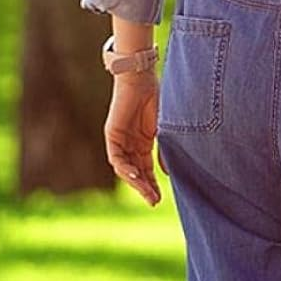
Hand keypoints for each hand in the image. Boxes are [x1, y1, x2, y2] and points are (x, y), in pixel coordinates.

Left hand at [104, 74, 161, 205]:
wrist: (141, 78)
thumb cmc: (158, 98)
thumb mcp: (166, 129)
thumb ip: (165, 150)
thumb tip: (168, 172)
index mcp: (144, 142)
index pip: (147, 169)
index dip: (153, 184)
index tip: (160, 199)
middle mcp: (131, 144)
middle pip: (137, 172)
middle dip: (145, 188)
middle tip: (154, 202)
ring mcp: (121, 140)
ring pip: (126, 168)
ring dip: (136, 182)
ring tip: (147, 194)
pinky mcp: (112, 135)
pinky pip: (116, 158)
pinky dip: (125, 168)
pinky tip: (136, 176)